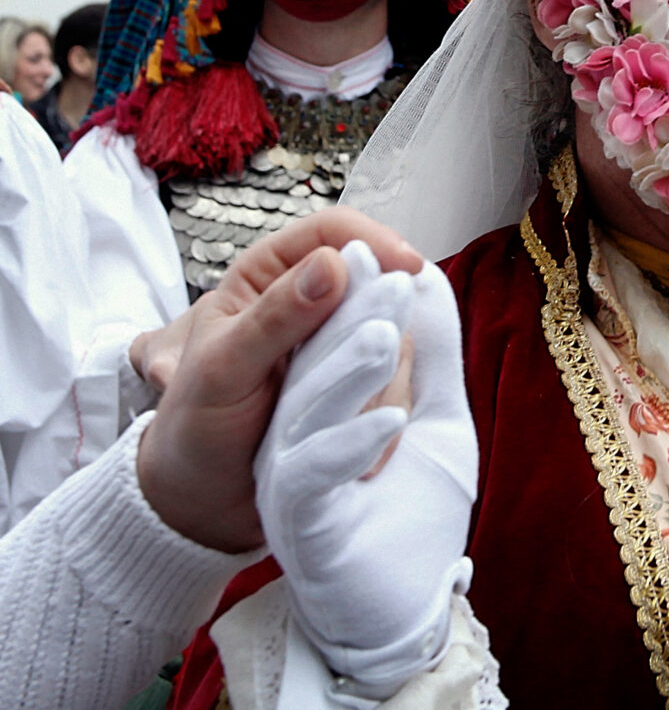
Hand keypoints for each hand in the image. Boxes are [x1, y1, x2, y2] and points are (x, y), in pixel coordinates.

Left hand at [135, 208, 424, 552]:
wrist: (204, 502)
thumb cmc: (195, 429)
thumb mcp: (221, 370)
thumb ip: (274, 317)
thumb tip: (333, 264)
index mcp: (269, 279)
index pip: (332, 231)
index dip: (375, 240)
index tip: (407, 268)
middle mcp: (314, 306)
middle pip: (380, 286)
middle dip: (379, 330)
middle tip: (358, 373)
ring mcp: (343, 350)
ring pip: (397, 342)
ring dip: (377, 384)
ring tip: (331, 424)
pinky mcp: (363, 391)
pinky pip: (401, 389)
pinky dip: (385, 419)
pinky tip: (353, 446)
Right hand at [256, 241, 477, 692]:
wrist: (406, 600)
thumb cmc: (416, 508)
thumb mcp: (438, 416)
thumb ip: (435, 354)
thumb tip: (430, 279)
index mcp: (325, 403)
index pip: (333, 336)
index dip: (360, 294)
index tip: (391, 252)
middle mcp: (297, 433)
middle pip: (313, 362)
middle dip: (351, 316)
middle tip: (386, 272)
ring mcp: (291, 476)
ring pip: (308, 410)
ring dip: (348, 368)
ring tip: (390, 335)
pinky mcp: (298, 519)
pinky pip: (315, 473)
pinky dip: (352, 442)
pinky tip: (392, 419)